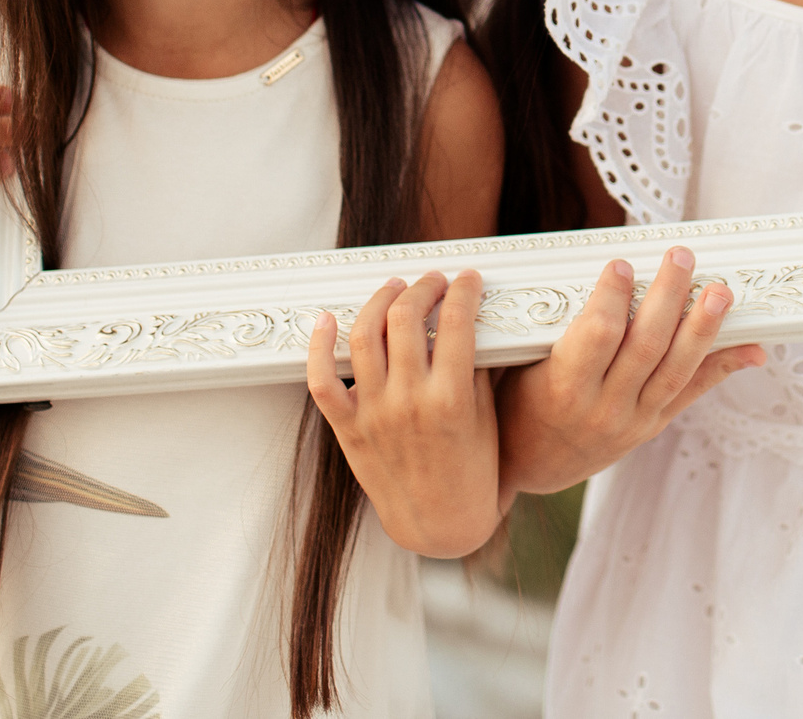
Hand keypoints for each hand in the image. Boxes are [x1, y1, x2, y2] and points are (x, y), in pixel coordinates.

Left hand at [308, 271, 500, 557]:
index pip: (456, 321)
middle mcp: (409, 402)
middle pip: (406, 318)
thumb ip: (475, 367)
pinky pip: (322, 380)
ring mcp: (374, 414)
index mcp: (452, 399)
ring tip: (395, 290)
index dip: (463, 290)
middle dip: (423, 288)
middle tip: (434, 282)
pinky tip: (326, 320)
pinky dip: (318, 346)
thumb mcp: (485, 416)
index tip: (469, 280)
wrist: (440, 522)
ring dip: (380, 301)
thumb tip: (467, 319)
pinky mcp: (348, 429)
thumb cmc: (471, 471)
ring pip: (366, 335)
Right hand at [497, 247, 763, 499]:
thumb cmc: (516, 403)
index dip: (611, 298)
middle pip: (646, 345)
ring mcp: (632, 420)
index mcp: (562, 388)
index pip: (596, 336)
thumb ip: (544, 325)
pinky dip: (723, 368)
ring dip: (703, 327)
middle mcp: (602, 408)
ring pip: (676, 369)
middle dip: (668, 297)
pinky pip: (691, 393)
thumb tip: (564, 269)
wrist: (527, 467)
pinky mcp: (652, 426)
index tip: (622, 263)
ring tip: (721, 292)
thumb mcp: (517, 365)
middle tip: (681, 257)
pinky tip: (750, 348)